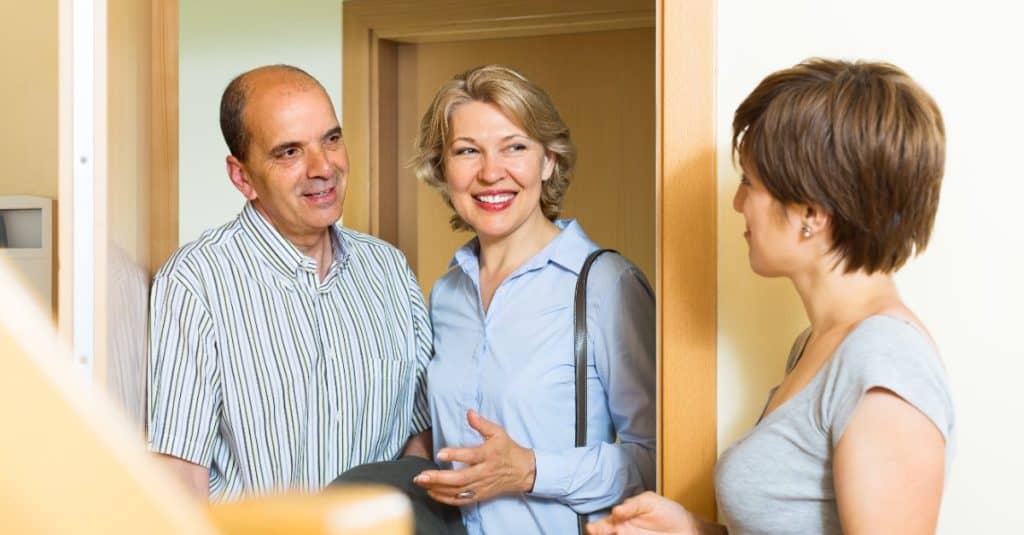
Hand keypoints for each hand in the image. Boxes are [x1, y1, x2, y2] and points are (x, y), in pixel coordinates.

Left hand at [413, 410, 535, 505]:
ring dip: (438, 489)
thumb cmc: (507, 449)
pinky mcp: (480, 495)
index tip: (440, 453)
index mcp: (489, 455)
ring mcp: (481, 486)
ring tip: (422, 483)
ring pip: (458, 491)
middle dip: (439, 478)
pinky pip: (461, 500)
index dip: (455, 455)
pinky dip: (446, 499)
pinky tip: (432, 493)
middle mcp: (484, 472)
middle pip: (460, 479)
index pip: (470, 456)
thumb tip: (469, 412)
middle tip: (421, 476)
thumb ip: (482, 424)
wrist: (523, 471)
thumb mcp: (498, 433)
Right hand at [586, 492, 716, 534]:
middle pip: (605, 533)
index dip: (597, 526)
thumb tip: (616, 510)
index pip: (605, 522)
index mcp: (623, 517)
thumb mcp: (650, 501)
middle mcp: (624, 531)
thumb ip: (632, 505)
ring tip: (612, 533)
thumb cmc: (670, 513)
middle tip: (598, 532)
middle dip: (599, 532)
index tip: (593, 528)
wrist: (688, 530)